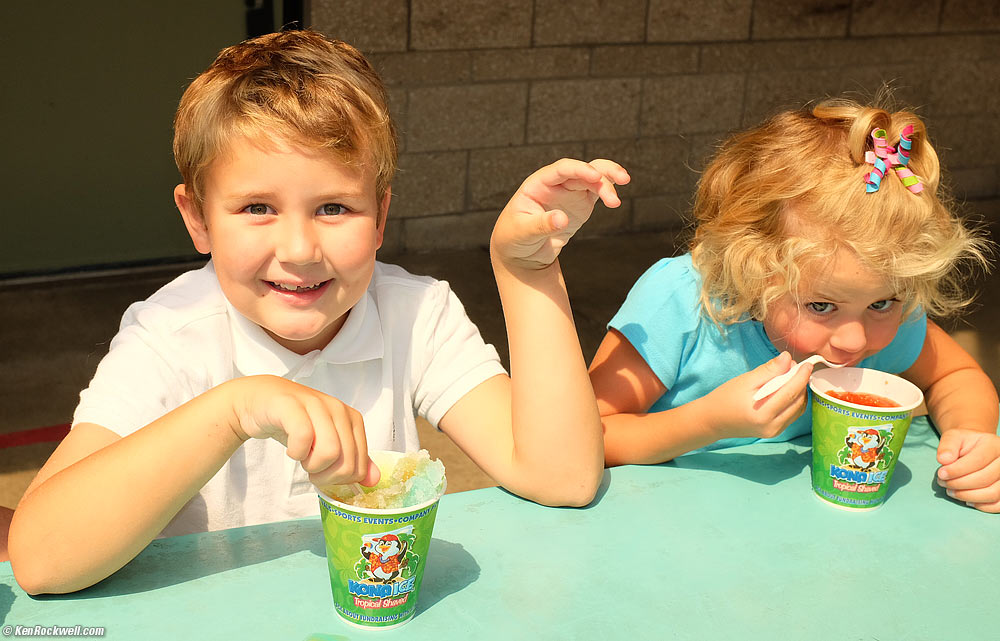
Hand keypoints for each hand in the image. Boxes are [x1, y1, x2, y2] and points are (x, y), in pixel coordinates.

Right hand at [228, 376, 379, 487]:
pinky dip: (296, 453)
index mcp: (352, 420)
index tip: (325, 472)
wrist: (262, 401)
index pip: (360, 466)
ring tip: (302, 456)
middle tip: (310, 466)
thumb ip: (352, 460)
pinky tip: (291, 449)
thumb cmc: (296, 424)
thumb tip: (374, 480)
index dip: (340, 479)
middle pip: (346, 462)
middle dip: (326, 476)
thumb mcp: (327, 443)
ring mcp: (316, 405)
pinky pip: (304, 438)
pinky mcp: (292, 406)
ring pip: (330, 452)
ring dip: (312, 465)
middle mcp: (338, 410)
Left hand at [491, 158, 629, 269]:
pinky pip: (597, 191)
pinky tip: (615, 200)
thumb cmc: (514, 238)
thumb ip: (541, 225)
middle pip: (582, 171)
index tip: (595, 176)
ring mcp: (569, 192)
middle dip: (601, 174)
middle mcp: (555, 184)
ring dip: (608, 184)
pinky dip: (608, 192)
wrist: (522, 252)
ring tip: (616, 202)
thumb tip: (561, 219)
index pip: (561, 170)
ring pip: (594, 178)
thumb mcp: (521, 233)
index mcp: (537, 184)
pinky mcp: (580, 204)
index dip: (579, 169)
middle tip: (621, 181)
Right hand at [705, 353, 812, 440]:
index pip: (790, 393)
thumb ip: (768, 370)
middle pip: (798, 402)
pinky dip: (794, 401)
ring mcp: (774, 431)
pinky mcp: (774, 432)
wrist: (713, 420)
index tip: (806, 364)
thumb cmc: (725, 398)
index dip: (801, 377)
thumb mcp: (745, 380)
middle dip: (801, 383)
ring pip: (798, 409)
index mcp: (763, 414)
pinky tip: (787, 390)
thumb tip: (787, 358)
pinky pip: (792, 415)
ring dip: (799, 392)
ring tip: (791, 378)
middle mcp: (772, 426)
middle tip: (796, 368)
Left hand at [936, 429, 999, 512]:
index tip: (941, 474)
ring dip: (967, 496)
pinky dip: (981, 505)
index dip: (957, 470)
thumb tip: (943, 460)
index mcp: (993, 445)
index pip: (978, 460)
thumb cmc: (964, 444)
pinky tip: (967, 500)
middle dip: (959, 484)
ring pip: (993, 493)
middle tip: (943, 483)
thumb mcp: (953, 438)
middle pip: (984, 479)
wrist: (975, 450)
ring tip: (951, 491)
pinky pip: (999, 504)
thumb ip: (947, 446)